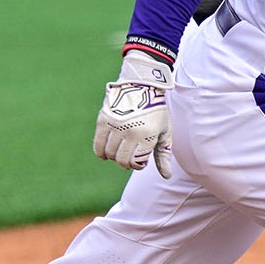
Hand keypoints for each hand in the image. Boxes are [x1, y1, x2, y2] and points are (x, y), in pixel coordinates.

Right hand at [93, 50, 173, 176]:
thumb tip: (166, 177)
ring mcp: (116, 125)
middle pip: (121, 160)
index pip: (137, 162)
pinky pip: (98, 144)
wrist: (142, 86)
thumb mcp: (164, 132)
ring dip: (114, 157)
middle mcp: (130, 131)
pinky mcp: (103, 119)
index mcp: (147, 135)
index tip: (140, 161)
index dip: (138, 165)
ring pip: (109, 153)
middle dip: (125, 163)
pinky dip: (100, 152)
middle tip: (128, 158)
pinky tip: (105, 154)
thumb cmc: (156, 112)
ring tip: (120, 152)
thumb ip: (163, 155)